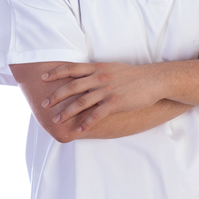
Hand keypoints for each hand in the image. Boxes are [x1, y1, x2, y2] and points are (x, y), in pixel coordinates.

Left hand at [41, 62, 164, 133]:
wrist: (155, 79)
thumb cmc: (134, 75)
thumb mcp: (113, 68)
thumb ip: (98, 71)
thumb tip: (86, 76)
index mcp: (98, 68)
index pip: (72, 68)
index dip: (56, 72)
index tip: (44, 77)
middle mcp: (100, 77)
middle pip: (72, 86)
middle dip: (56, 95)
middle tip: (44, 104)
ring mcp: (108, 90)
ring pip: (81, 102)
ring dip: (67, 112)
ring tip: (57, 119)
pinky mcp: (116, 102)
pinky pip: (97, 114)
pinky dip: (87, 123)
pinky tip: (79, 130)